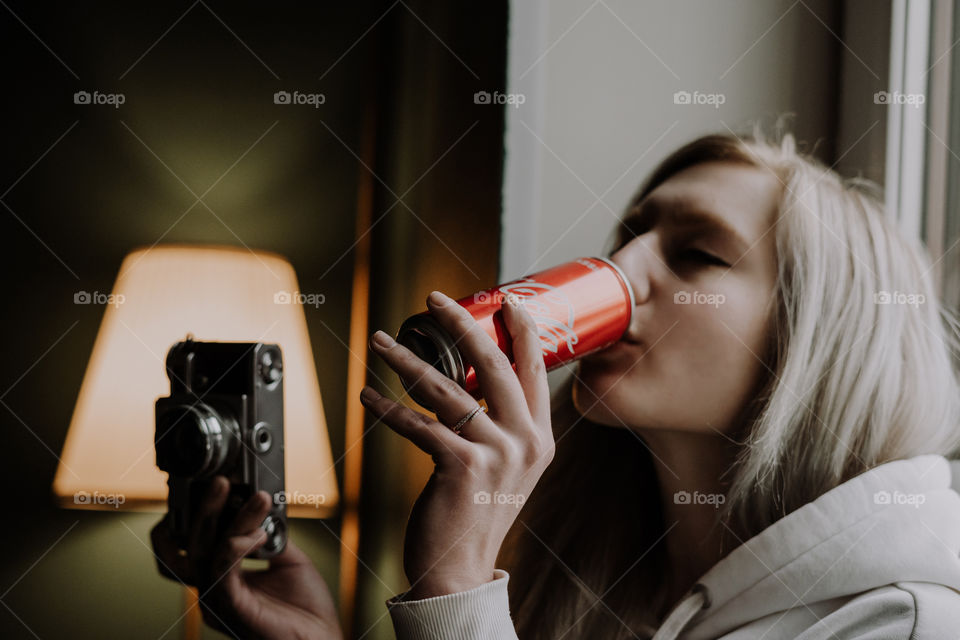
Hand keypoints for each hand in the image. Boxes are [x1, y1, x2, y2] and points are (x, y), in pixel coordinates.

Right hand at [150, 476, 342, 639]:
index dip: (196, 514)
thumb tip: (260, 504)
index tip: (218, 484)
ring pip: (207, 553)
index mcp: (222, 578)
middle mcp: (213, 590)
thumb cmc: (305, 610)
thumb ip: (269, 534)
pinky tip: (258, 534)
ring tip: (257, 499)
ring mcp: (218, 601)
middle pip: (191, 545)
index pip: (191, 543)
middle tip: (222, 482)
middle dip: (204, 509)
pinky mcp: (231, 610)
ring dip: (231, 520)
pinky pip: (221, 573)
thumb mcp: (286, 559)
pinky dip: (236, 547)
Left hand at [361, 290, 553, 598]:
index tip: (506, 300)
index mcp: (539, 437)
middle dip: (461, 323)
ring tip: (382, 341)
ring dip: (406, 361)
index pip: (536, 370)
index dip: (523, 329)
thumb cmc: (477, 514)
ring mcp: (495, 453)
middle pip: (493, 364)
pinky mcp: (460, 466)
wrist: (462, 569)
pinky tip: (368, 395)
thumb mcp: (508, 468)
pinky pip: (417, 424)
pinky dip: (387, 408)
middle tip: (435, 299)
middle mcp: (524, 441)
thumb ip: (501, 428)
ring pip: (446, 389)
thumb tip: (468, 383)